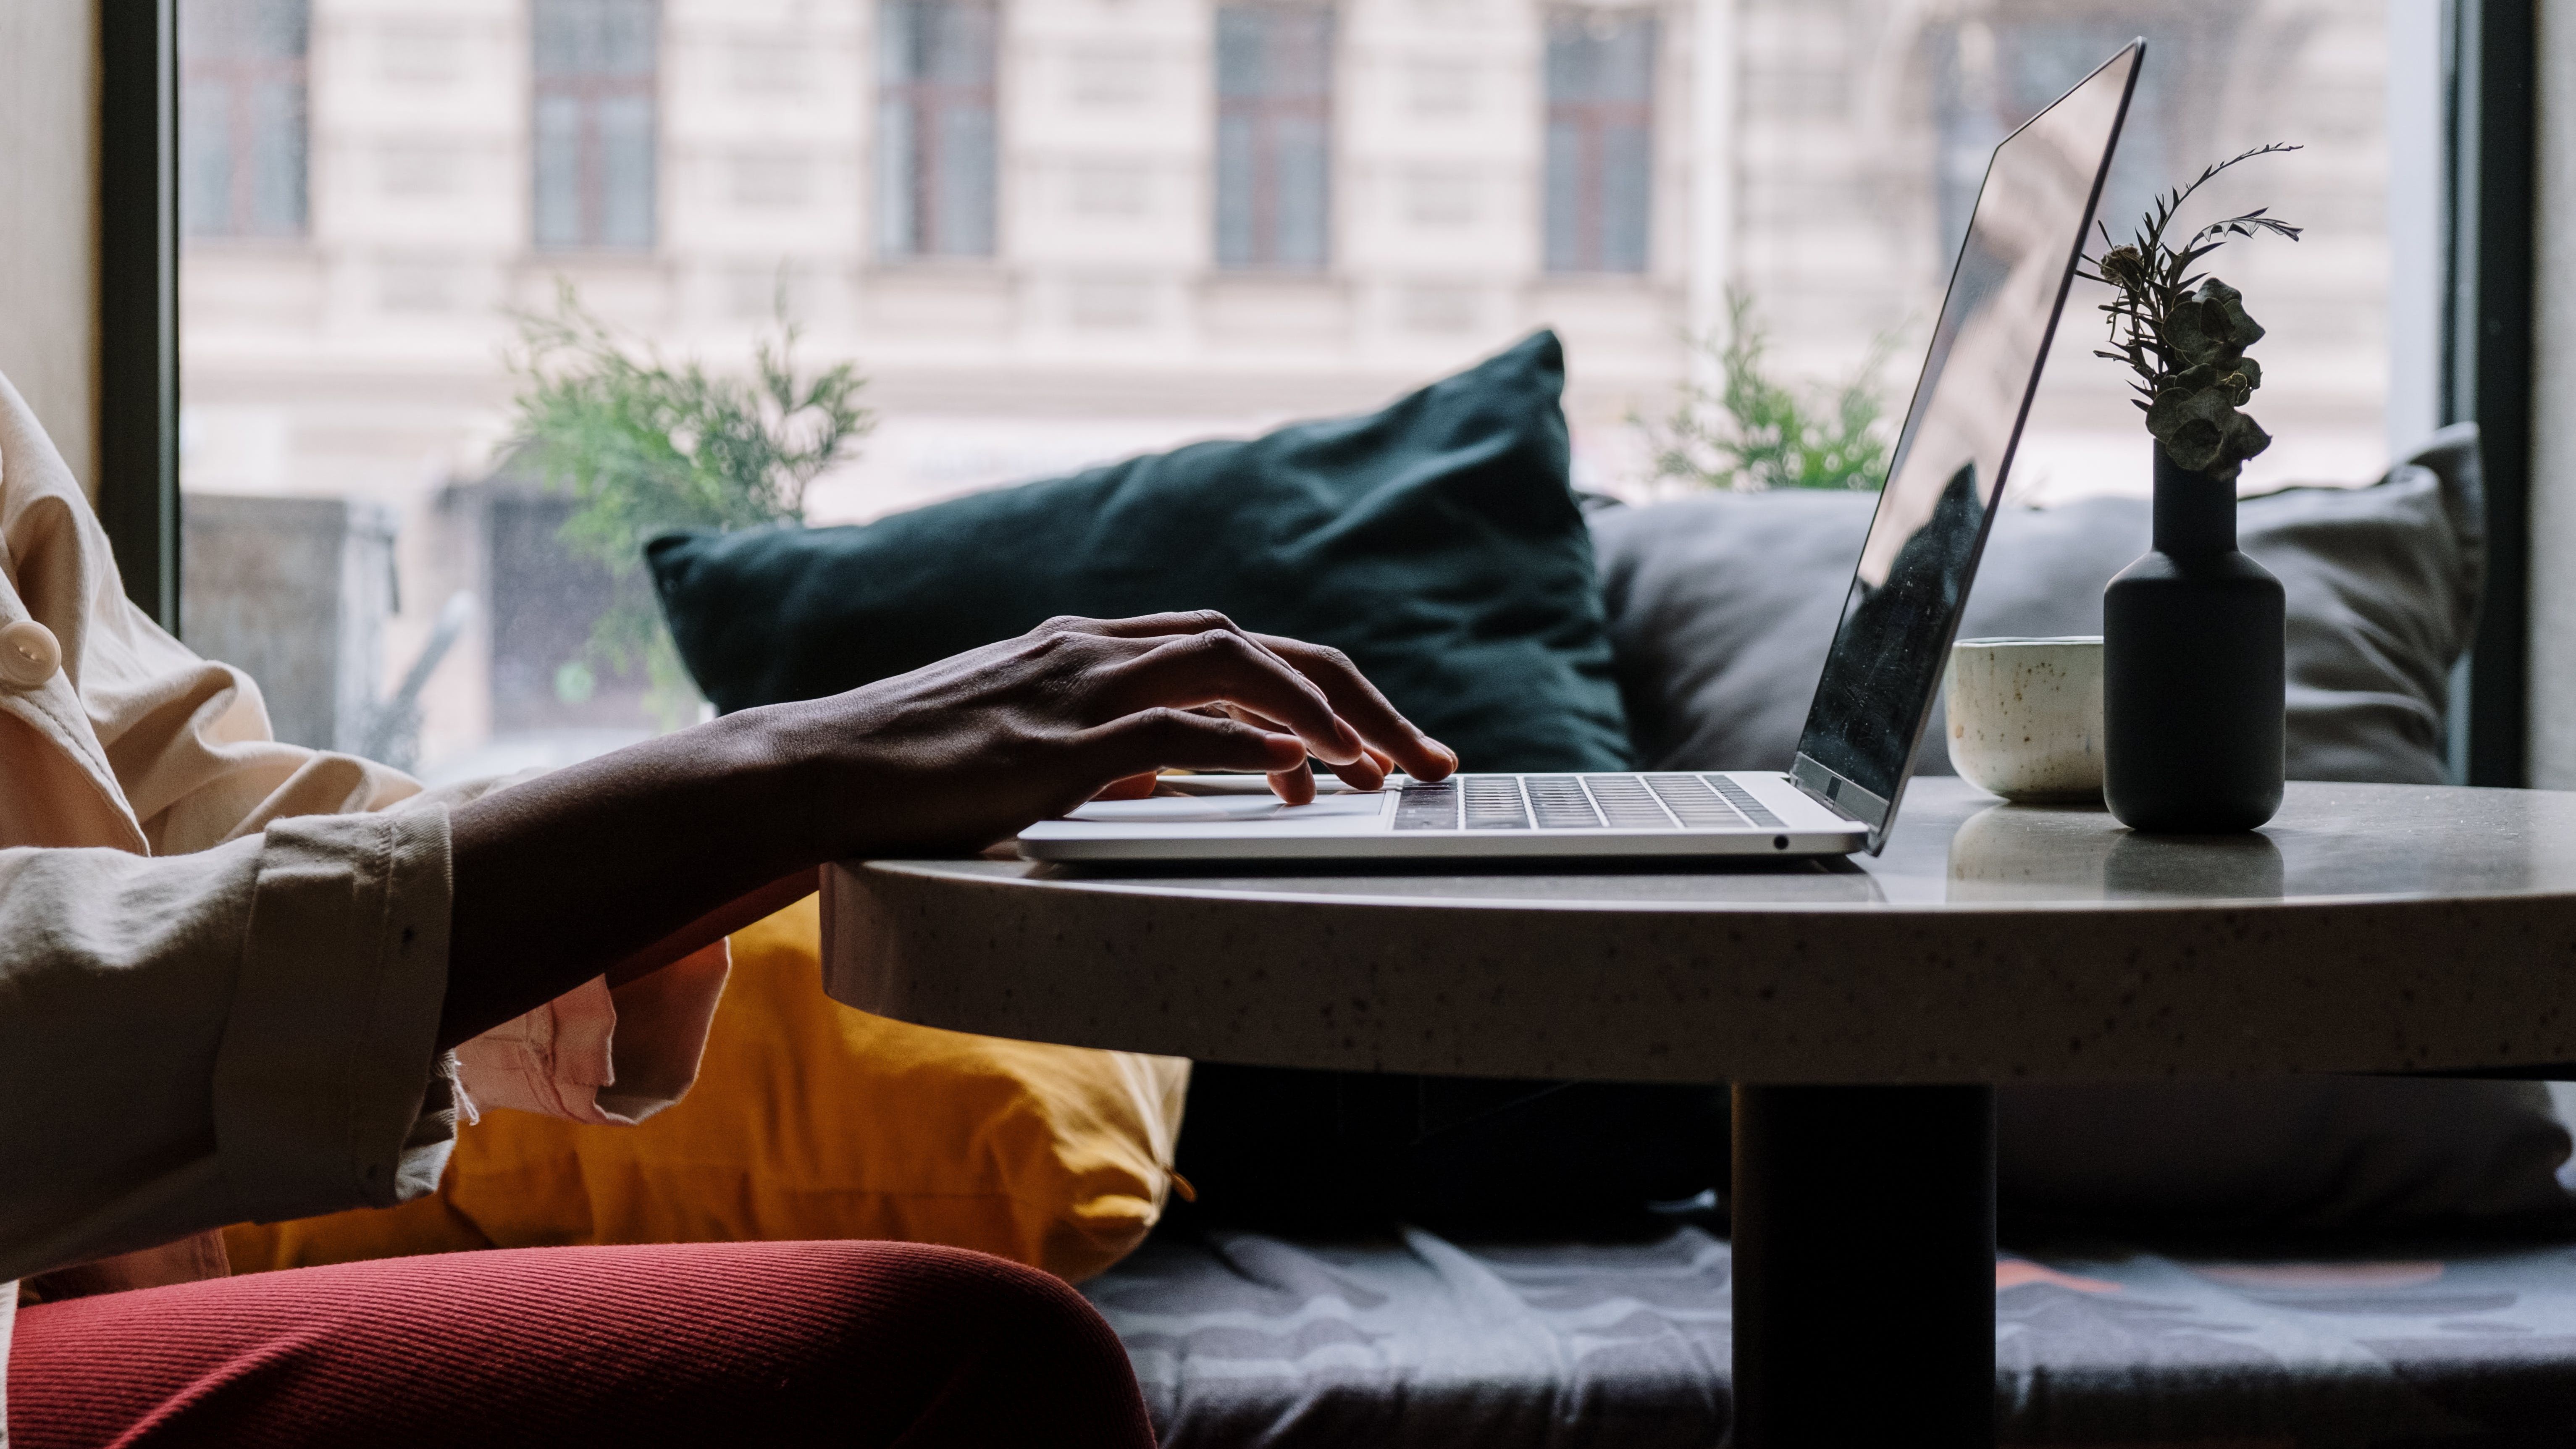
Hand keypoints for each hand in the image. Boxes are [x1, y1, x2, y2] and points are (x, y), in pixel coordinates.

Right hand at [766, 611, 1456, 857]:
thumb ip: (1106, 745)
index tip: (1382, 743)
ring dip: (1320, 712)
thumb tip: (1177, 771)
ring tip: (1382, 767)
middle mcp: (1094, 650)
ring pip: (1230, 665)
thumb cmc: (912, 767)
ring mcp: (1070, 691)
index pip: (1239, 645)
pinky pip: (1166, 732)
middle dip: (1357, 697)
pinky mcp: (1046, 747)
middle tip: (1428, 759)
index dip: (1323, 686)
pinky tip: (1294, 769)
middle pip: (1261, 644)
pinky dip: (1240, 743)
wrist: (809, 770)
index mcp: (1094, 647)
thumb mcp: (1030, 743)